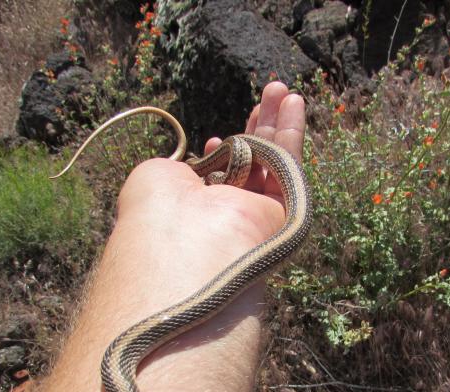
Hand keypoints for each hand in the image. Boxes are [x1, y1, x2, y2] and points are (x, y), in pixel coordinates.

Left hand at [113, 82, 305, 319]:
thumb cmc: (157, 213)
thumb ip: (179, 169)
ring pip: (273, 161)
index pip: (216, 179)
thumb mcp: (156, 177)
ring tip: (282, 88)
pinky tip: (293, 102)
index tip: (213, 138)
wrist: (186, 245)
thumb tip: (194, 167)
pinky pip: (289, 167)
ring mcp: (255, 214)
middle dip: (258, 126)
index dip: (220, 154)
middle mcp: (227, 215)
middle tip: (268, 94)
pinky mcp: (283, 212)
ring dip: (278, 122)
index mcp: (195, 211)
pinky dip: (291, 132)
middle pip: (249, 163)